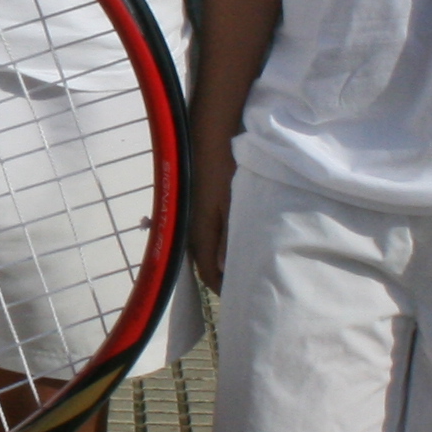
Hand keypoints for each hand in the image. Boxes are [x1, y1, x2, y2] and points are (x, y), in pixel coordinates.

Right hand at [186, 151, 233, 296]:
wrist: (210, 136)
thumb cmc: (225, 169)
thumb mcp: (233, 203)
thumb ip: (229, 236)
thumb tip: (225, 267)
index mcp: (200, 232)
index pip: (208, 271)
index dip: (221, 286)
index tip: (238, 295)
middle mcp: (190, 228)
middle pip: (202, 262)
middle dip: (219, 275)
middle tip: (240, 281)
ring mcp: (190, 215)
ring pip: (202, 247)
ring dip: (216, 258)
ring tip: (236, 263)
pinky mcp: (194, 204)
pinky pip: (203, 233)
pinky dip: (214, 243)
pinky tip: (228, 238)